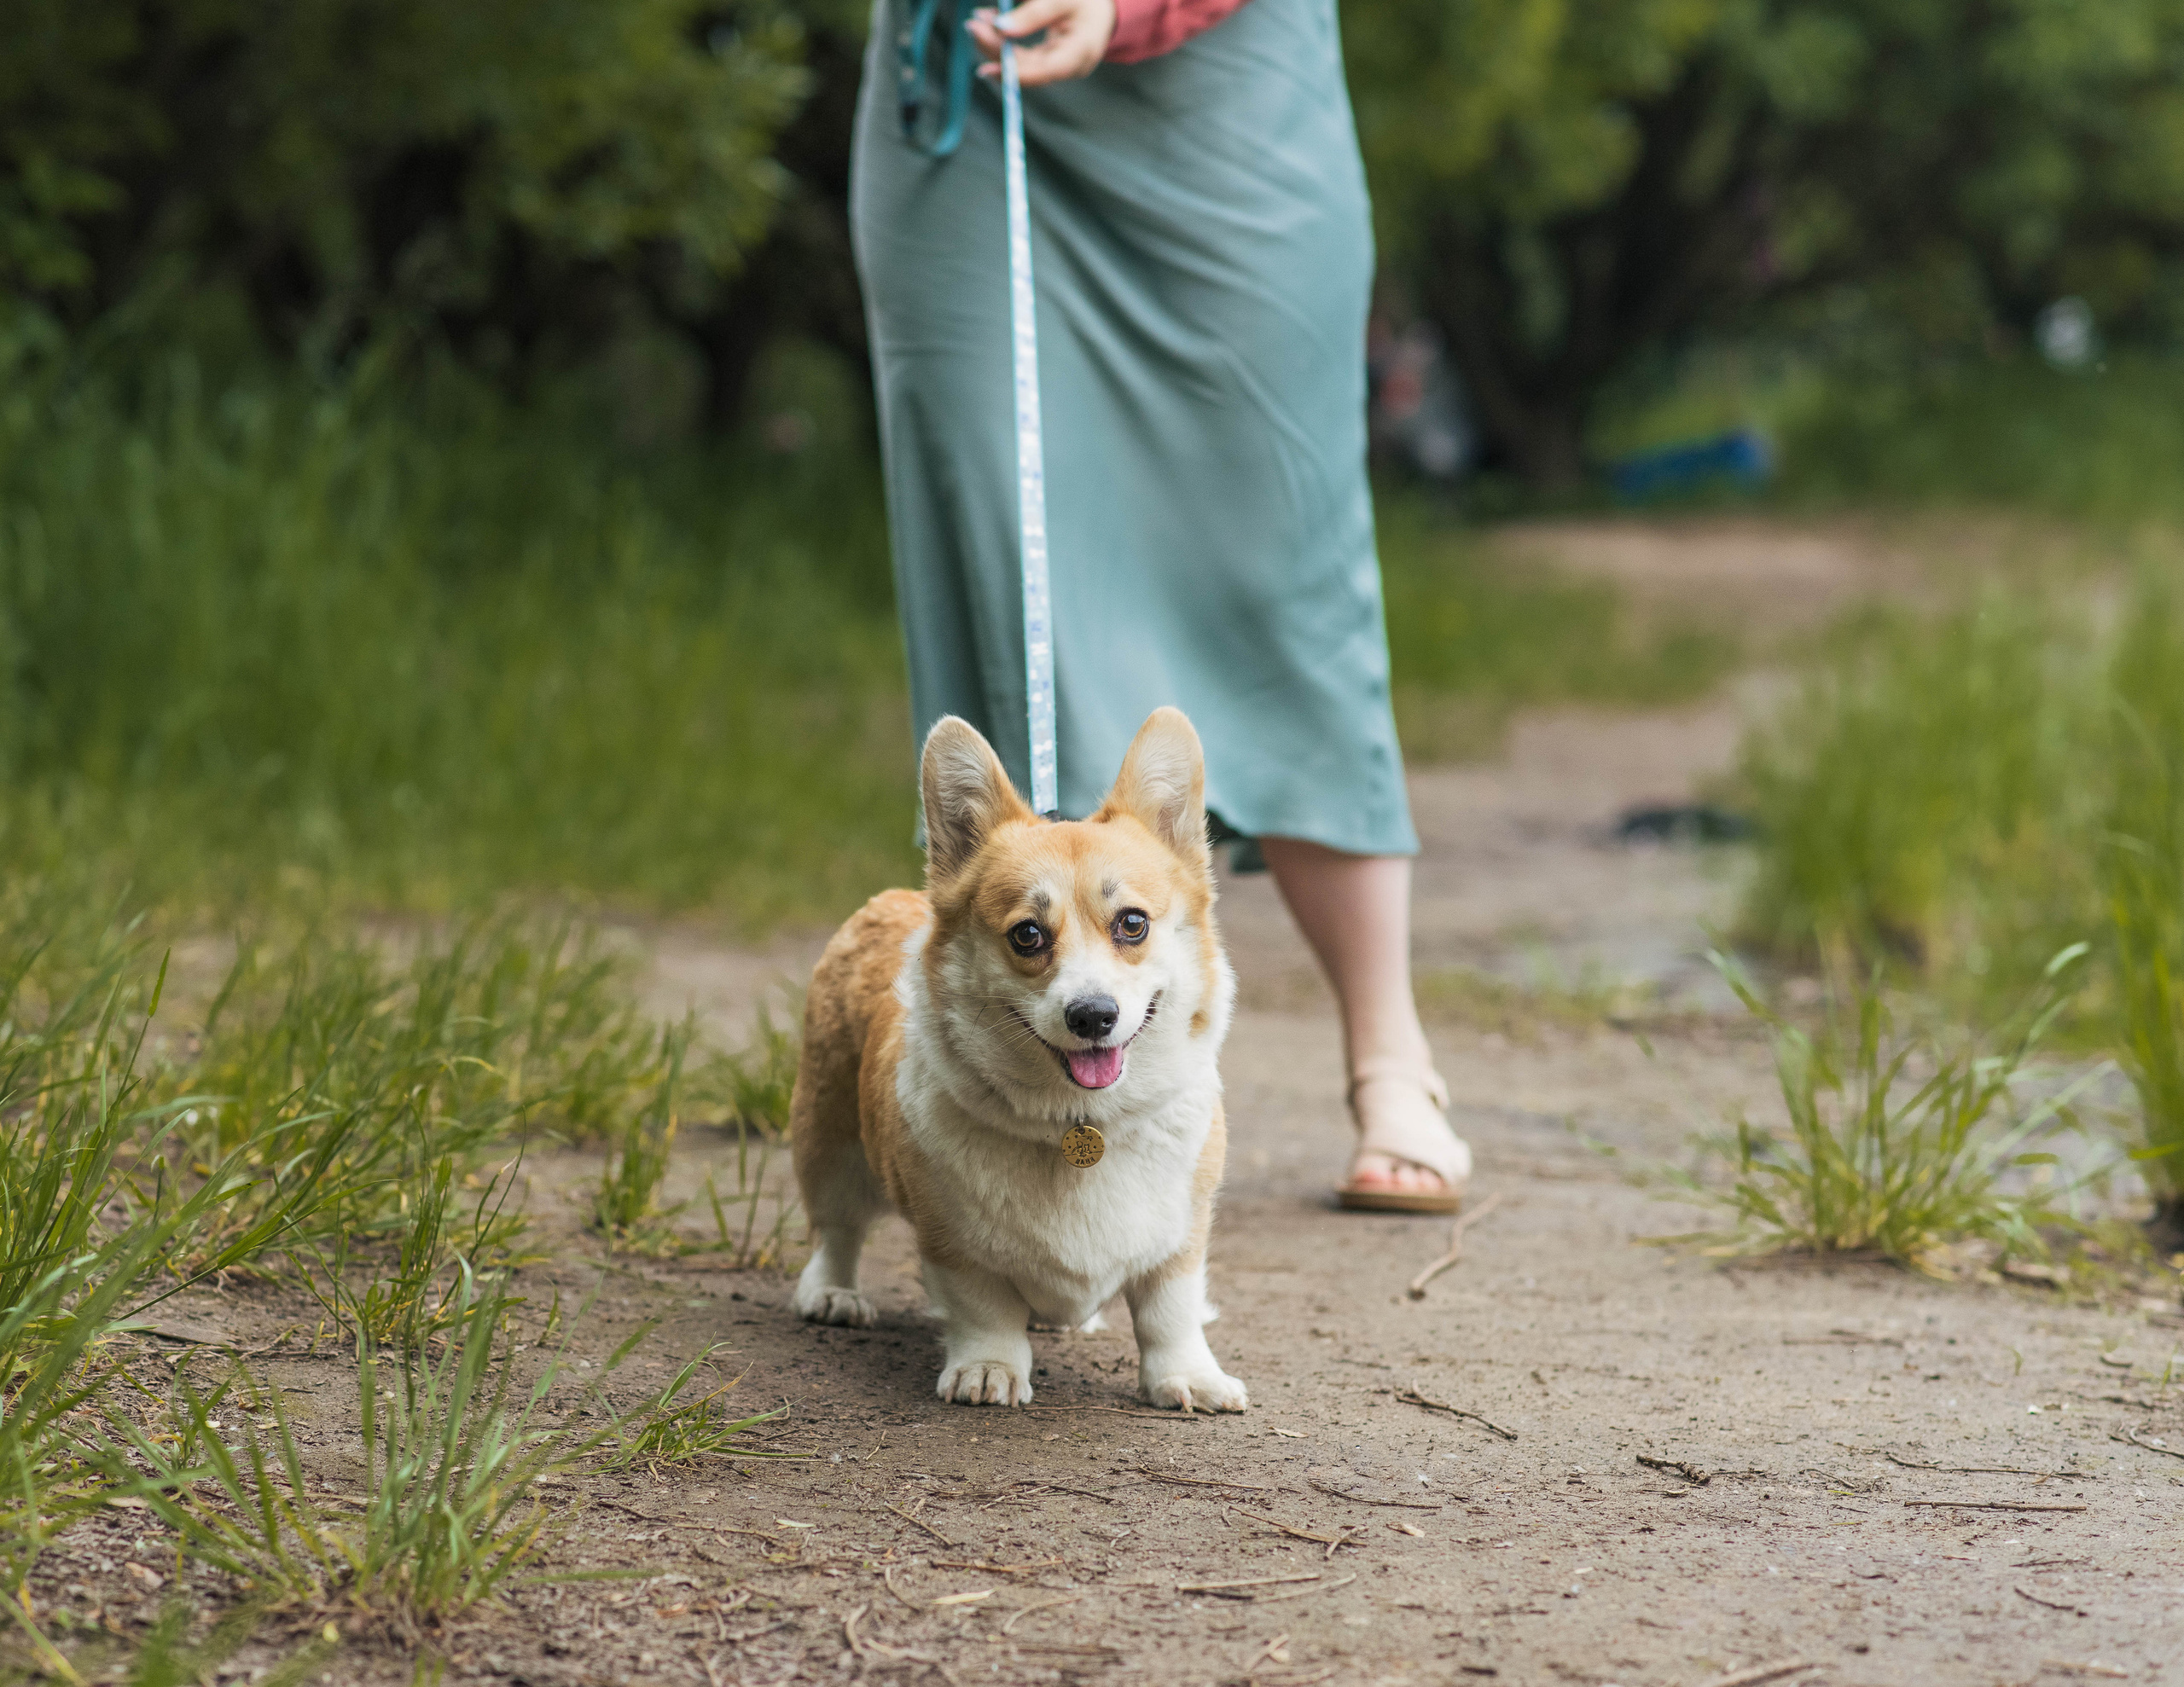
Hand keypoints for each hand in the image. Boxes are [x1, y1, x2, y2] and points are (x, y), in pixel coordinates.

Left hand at [967, 0, 1116, 85]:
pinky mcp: (1051, 59)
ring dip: (996, 44)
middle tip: (973, 25)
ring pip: (1023, 62)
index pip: (1043, 70)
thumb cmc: (1088, 1)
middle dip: (996, 48)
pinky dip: (1006, 42)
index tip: (985, 67)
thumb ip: (1033, 14)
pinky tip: (990, 25)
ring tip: (977, 22)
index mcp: (1080, 52)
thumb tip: (1001, 27)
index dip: (1013, 72)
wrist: (1104, 7)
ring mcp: (1060, 65)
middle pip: (1027, 67)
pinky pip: (1025, 56)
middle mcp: (1070, 66)